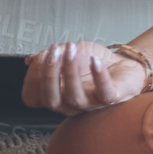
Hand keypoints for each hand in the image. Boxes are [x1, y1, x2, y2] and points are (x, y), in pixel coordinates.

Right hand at [21, 41, 146, 115]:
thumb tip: (31, 60)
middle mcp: (69, 104)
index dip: (31, 79)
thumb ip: (48, 57)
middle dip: (49, 73)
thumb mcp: (67, 54)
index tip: (38, 58)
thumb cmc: (91, 61)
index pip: (33, 98)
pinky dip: (99, 76)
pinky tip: (94, 61)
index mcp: (56, 95)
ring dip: (70, 70)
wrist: (122, 63)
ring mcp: (90, 104)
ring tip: (72, 49)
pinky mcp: (110, 99)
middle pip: (50, 99)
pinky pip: (104, 93)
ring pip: (74, 96)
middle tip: (54, 50)